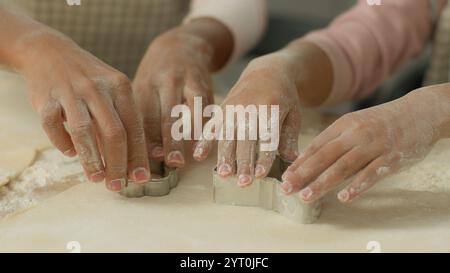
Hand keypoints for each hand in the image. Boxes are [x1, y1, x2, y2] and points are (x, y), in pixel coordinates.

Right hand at [18, 30, 149, 191]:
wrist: (49, 51)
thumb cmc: (88, 79)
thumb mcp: (112, 89)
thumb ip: (122, 119)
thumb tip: (132, 160)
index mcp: (120, 86)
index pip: (134, 127)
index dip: (138, 156)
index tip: (140, 177)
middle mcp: (98, 88)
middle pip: (114, 133)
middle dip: (118, 164)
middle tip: (117, 185)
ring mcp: (71, 91)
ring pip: (84, 132)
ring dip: (91, 160)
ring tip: (97, 178)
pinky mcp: (46, 97)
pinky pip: (54, 126)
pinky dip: (62, 143)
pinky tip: (70, 154)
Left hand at [133, 26, 216, 167]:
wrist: (181, 46)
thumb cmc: (155, 75)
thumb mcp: (142, 87)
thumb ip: (142, 116)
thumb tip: (140, 151)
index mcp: (147, 83)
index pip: (147, 115)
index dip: (151, 138)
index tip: (154, 157)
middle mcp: (167, 81)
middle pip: (169, 115)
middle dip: (172, 141)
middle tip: (174, 162)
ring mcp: (189, 82)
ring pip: (193, 111)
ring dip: (194, 136)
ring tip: (194, 157)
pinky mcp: (206, 85)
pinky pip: (208, 108)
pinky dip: (207, 127)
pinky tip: (206, 142)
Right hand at [194, 53, 301, 185]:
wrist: (266, 71)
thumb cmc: (284, 97)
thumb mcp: (293, 113)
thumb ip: (290, 136)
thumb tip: (291, 160)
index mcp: (271, 108)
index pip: (267, 137)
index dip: (263, 156)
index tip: (261, 174)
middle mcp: (250, 108)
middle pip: (246, 139)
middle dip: (244, 162)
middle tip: (244, 182)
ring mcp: (233, 108)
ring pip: (227, 136)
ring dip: (225, 156)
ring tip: (225, 175)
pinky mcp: (222, 109)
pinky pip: (211, 127)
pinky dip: (204, 142)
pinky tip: (198, 156)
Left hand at [282, 87, 449, 202]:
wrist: (419, 112)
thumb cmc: (381, 121)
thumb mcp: (355, 123)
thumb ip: (335, 141)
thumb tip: (310, 161)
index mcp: (343, 125)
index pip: (316, 146)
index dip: (299, 163)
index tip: (284, 177)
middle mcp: (356, 134)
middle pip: (325, 156)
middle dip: (303, 174)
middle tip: (286, 189)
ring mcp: (374, 146)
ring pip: (344, 166)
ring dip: (323, 183)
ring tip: (306, 196)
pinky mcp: (391, 158)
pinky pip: (372, 174)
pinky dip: (357, 186)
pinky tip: (344, 197)